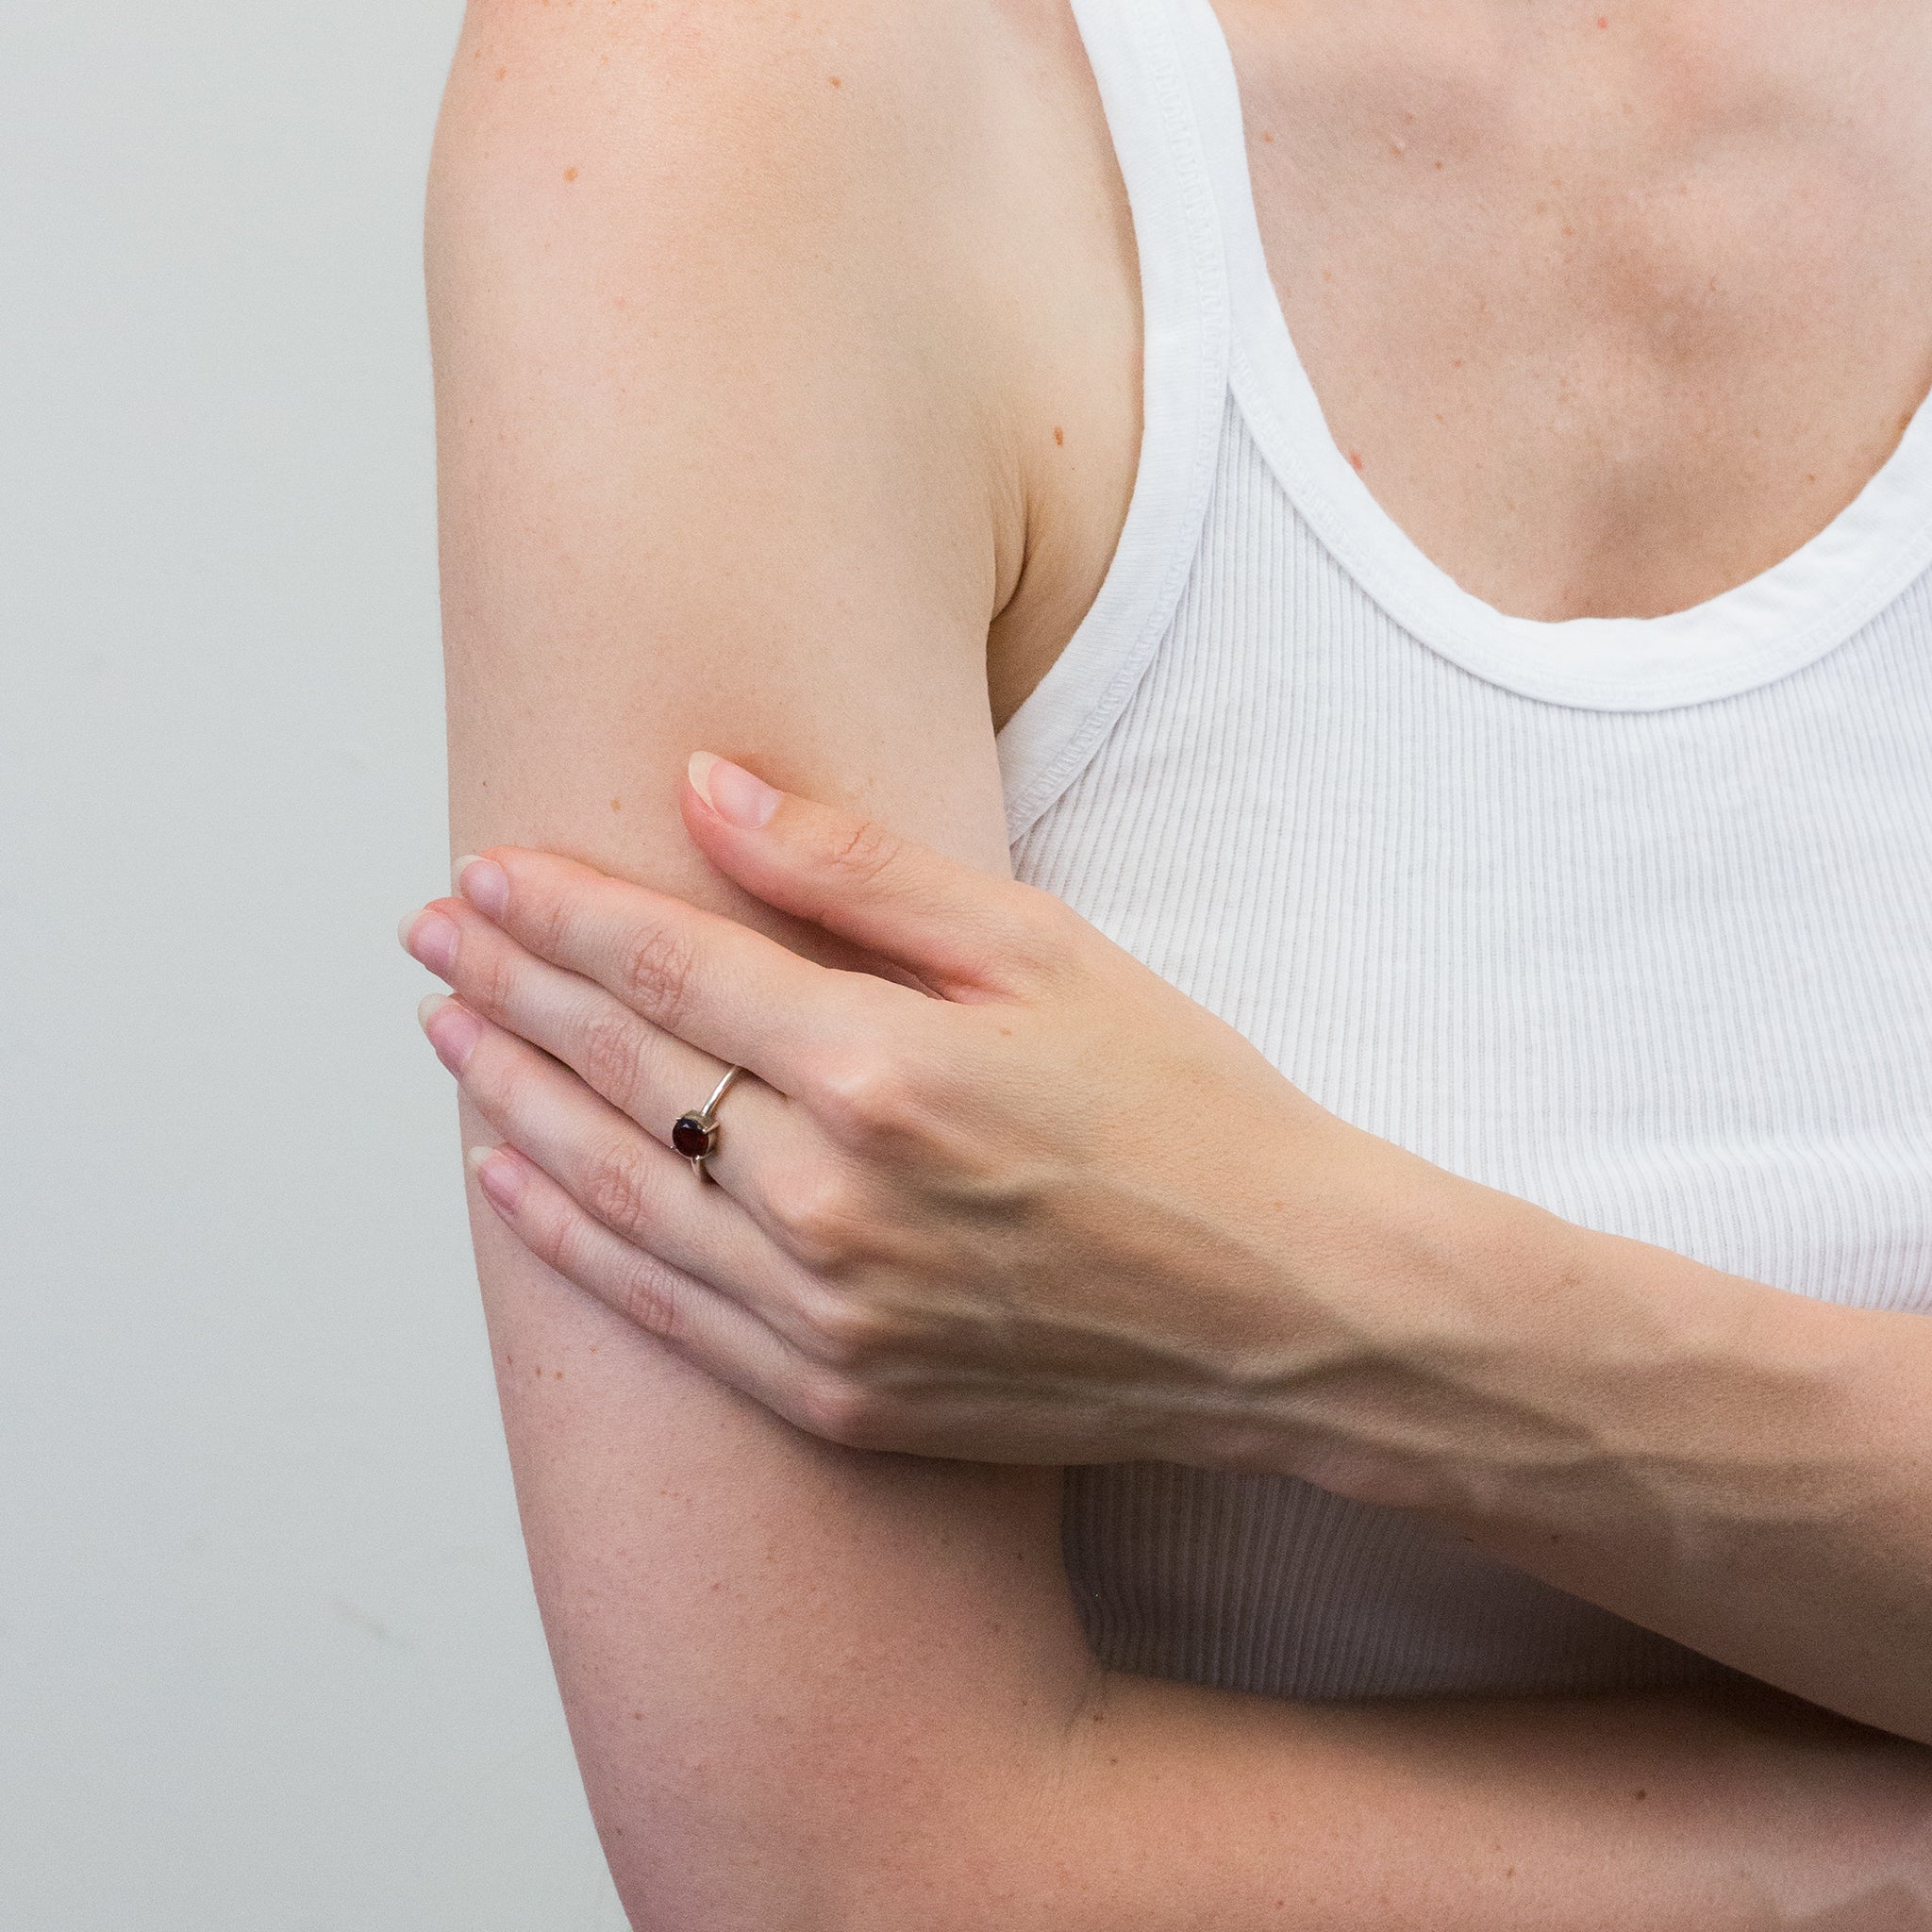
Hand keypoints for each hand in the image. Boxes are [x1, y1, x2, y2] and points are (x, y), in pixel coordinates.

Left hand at [400, 752, 1441, 1470]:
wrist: (1283, 1309)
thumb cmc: (1185, 1109)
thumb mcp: (1048, 951)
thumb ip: (863, 870)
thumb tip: (705, 787)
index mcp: (886, 1071)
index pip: (668, 970)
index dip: (562, 913)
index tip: (487, 870)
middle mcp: (832, 1201)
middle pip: (620, 1071)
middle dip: (509, 990)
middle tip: (429, 935)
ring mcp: (827, 1315)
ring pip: (612, 1191)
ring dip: (510, 1104)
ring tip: (445, 1038)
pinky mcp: (838, 1396)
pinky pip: (659, 1314)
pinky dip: (567, 1241)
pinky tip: (509, 1182)